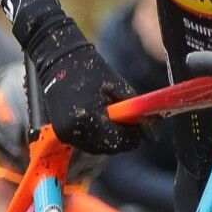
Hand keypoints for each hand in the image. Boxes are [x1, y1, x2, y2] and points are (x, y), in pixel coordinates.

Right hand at [35, 43, 150, 154]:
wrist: (58, 62)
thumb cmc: (90, 69)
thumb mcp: (117, 85)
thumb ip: (134, 111)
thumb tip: (153, 134)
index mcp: (88, 117)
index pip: (118, 141)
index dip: (134, 137)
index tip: (143, 130)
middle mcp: (75, 131)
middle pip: (109, 149)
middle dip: (124, 140)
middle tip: (133, 127)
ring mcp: (66, 135)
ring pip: (99, 149)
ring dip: (112, 141)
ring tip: (118, 123)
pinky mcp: (62, 134)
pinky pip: (87, 144)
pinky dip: (99, 139)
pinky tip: (104, 124)